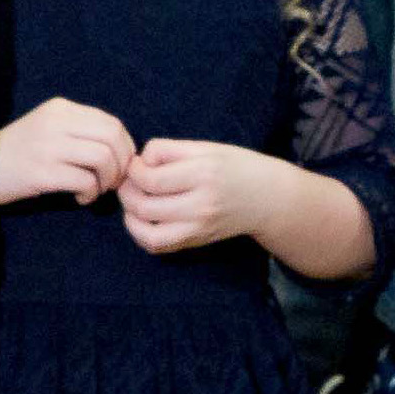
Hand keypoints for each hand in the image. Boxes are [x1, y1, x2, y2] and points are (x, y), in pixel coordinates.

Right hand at [0, 96, 134, 210]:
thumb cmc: (17, 151)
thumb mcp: (47, 127)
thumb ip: (79, 130)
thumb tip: (121, 147)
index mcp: (60, 109)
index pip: (111, 122)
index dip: (125, 147)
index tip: (119, 165)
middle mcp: (56, 122)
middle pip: (112, 138)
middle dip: (121, 164)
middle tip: (112, 181)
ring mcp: (48, 147)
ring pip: (102, 158)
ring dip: (107, 180)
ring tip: (95, 190)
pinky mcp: (42, 173)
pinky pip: (84, 181)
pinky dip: (90, 193)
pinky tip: (80, 198)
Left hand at [119, 137, 281, 256]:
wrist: (267, 198)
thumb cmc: (236, 167)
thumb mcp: (206, 147)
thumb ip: (169, 150)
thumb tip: (139, 162)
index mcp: (203, 174)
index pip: (152, 178)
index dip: (134, 170)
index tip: (137, 164)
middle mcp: (201, 205)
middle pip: (144, 205)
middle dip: (127, 190)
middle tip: (129, 181)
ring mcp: (198, 228)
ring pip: (147, 231)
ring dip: (130, 214)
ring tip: (132, 199)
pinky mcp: (196, 241)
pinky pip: (158, 246)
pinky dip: (140, 234)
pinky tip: (140, 219)